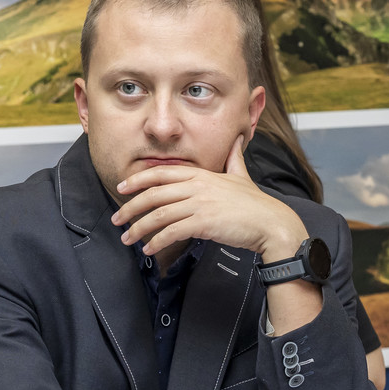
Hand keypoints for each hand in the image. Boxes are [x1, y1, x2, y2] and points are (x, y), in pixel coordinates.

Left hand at [113, 135, 305, 263]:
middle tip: (117, 219)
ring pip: (159, 215)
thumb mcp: (242, 176)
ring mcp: (200, 204)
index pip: (162, 173)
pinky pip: (172, 232)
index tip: (122, 187)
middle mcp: (197, 186)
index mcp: (202, 174)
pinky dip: (157, 241)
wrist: (271, 223)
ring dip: (139, 228)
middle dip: (131, 207)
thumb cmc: (256, 204)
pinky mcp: (204, 223)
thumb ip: (234, 158)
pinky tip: (149, 249)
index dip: (139, 180)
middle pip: (154, 195)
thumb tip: (236, 141)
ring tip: (128, 238)